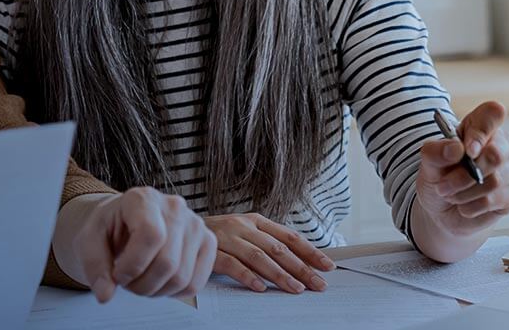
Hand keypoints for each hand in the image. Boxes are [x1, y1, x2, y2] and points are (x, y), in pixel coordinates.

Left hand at [72, 187, 216, 302]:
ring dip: (155, 290)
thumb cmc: (110, 228)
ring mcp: (195, 224)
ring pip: (182, 277)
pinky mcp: (207, 243)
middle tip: (126, 281)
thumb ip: (94, 265)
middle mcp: (174, 207)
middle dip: (141, 284)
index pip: (151, 235)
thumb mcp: (89, 240)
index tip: (118, 273)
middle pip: (168, 262)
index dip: (133, 265)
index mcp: (143, 199)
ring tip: (140, 280)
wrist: (125, 223)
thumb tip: (105, 293)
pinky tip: (158, 281)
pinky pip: (195, 283)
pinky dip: (173, 292)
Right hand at [206, 213, 334, 293]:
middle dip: (301, 268)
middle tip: (317, 284)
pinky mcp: (211, 251)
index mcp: (255, 220)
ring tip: (296, 288)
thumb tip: (300, 263)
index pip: (289, 236)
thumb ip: (267, 244)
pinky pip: (233, 265)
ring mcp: (227, 238)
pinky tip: (260, 288)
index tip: (327, 266)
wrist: (181, 230)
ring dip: (280, 274)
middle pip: (278, 248)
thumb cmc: (219, 237)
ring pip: (259, 257)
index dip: (310, 251)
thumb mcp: (245, 233)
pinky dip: (248, 277)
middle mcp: (243, 226)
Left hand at [417, 101, 508, 236]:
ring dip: (463, 192)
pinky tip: (463, 205)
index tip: (466, 151)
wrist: (441, 209)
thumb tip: (456, 148)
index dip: (481, 131)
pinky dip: (470, 206)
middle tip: (443, 185)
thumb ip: (436, 151)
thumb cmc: (438, 177)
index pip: (493, 113)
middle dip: (464, 175)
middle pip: (496, 154)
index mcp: (478, 127)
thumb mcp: (428, 162)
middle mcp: (500, 145)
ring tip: (449, 194)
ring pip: (494, 180)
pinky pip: (493, 200)